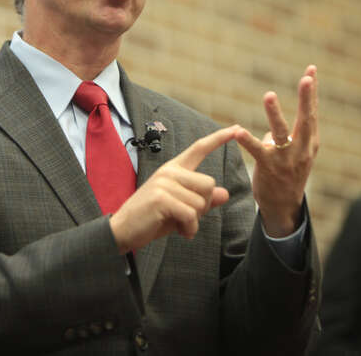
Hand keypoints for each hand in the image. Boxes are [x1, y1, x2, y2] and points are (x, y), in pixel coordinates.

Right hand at [109, 126, 236, 253]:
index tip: (237, 129)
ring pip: (201, 202)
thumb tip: (224, 193)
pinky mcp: (161, 198)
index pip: (199, 148)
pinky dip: (189, 229)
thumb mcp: (181, 208)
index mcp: (174, 169)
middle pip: (209, 184)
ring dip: (195, 221)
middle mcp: (169, 171)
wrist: (123, 230)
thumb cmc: (152, 218)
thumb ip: (202, 199)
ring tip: (178, 225)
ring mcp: (164, 183)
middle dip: (203, 206)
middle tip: (185, 217)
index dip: (219, 138)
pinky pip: (191, 215)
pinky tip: (180, 232)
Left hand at [235, 65, 318, 236]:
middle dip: (307, 98)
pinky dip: (248, 140)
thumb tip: (269, 130)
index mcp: (310, 143)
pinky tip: (238, 130)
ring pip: (280, 133)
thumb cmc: (288, 176)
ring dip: (275, 114)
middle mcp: (302, 149)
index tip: (311, 70)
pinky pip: (257, 151)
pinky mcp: (269, 168)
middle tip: (307, 79)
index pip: (312, 112)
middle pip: (305, 120)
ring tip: (269, 96)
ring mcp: (286, 159)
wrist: (284, 207)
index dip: (312, 92)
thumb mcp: (294, 155)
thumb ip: (285, 137)